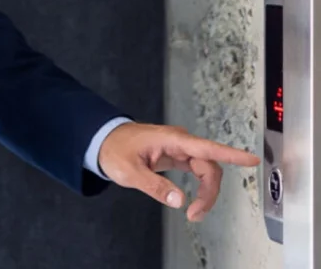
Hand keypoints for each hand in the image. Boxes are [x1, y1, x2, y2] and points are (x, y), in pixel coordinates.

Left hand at [98, 122, 259, 221]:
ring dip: (206, 193)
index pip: (205, 147)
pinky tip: (195, 203)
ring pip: (206, 170)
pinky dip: (200, 188)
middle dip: (209, 192)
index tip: (251, 159)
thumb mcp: (129, 171)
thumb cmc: (115, 151)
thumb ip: (154, 185)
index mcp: (171, 139)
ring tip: (194, 214)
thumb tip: (180, 200)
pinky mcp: (177, 156)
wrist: (104, 141)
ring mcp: (180, 148)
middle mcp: (180, 142)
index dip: (230, 154)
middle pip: (209, 166)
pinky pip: (198, 171)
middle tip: (195, 216)